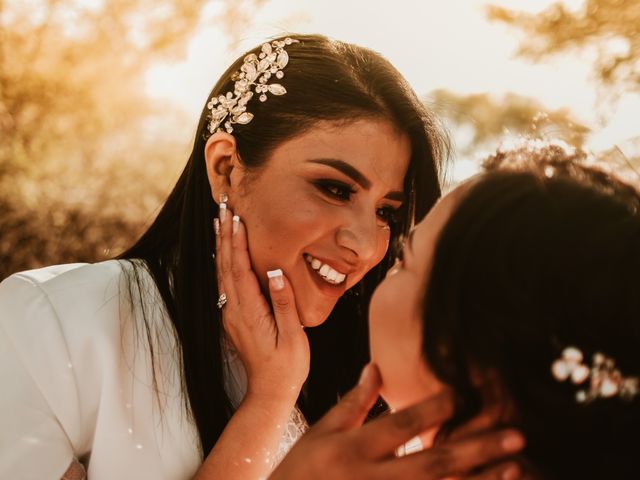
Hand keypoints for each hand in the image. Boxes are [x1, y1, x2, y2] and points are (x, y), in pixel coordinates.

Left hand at [214, 206, 309, 401]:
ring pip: (223, 272)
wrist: (269, 391)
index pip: (241, 268)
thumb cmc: (287, 366)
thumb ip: (284, 304)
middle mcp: (235, 309)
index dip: (238, 241)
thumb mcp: (293, 337)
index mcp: (250, 311)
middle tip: (223, 207)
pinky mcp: (234, 318)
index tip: (235, 217)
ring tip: (220, 221)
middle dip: (225, 234)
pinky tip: (224, 253)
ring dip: (221, 245)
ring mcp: (231, 314)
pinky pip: (225, 283)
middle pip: (226, 265)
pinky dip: (223, 262)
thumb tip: (277, 272)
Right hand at [269, 364, 524, 479]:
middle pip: (433, 461)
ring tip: (515, 467)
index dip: (434, 408)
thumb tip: (376, 367)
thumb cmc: (300, 472)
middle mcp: (372, 478)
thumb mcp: (321, 433)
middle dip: (477, 448)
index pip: (401, 424)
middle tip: (516, 436)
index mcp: (354, 449)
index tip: (465, 395)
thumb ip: (353, 403)